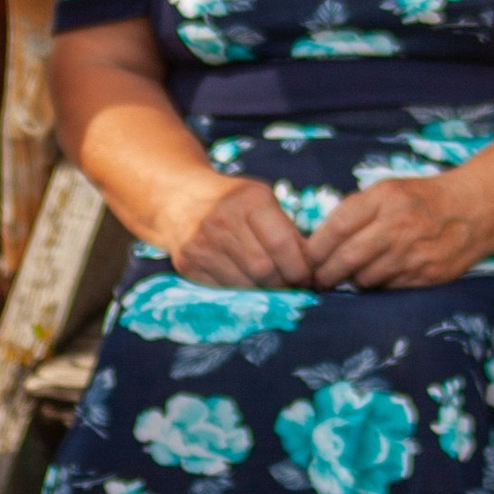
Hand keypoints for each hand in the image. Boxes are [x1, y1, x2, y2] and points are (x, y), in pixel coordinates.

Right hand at [163, 172, 315, 288]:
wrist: (178, 199)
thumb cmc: (233, 202)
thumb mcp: (262, 201)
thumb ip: (288, 230)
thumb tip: (316, 268)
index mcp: (250, 200)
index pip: (282, 244)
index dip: (300, 269)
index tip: (309, 280)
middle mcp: (223, 220)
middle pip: (264, 269)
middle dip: (284, 285)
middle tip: (294, 289)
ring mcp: (202, 244)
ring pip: (245, 284)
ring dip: (265, 293)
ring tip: (273, 289)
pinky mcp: (188, 263)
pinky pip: (224, 290)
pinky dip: (241, 293)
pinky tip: (248, 286)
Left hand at [308, 171, 493, 288]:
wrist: (474, 210)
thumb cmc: (421, 199)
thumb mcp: (388, 190)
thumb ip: (355, 210)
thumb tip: (318, 240)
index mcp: (384, 198)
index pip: (337, 226)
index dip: (315, 248)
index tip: (304, 259)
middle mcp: (398, 226)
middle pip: (347, 258)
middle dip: (325, 273)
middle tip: (316, 279)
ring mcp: (413, 253)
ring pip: (365, 278)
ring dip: (350, 281)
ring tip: (347, 277)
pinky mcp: (426, 275)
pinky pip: (387, 287)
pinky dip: (376, 285)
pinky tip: (377, 276)